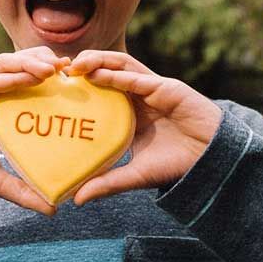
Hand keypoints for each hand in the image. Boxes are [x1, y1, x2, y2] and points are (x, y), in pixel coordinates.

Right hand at [0, 47, 70, 214]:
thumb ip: (21, 190)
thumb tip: (53, 208)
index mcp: (1, 106)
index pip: (31, 82)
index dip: (53, 78)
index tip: (78, 81)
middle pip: (20, 65)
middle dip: (45, 62)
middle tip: (71, 68)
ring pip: (3, 65)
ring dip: (28, 64)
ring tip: (52, 69)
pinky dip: (4, 78)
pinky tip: (24, 78)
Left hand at [66, 50, 222, 204]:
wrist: (210, 161)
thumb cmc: (175, 165)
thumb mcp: (134, 176)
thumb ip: (107, 183)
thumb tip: (76, 200)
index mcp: (126, 111)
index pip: (97, 90)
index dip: (76, 85)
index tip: (51, 87)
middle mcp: (137, 95)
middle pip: (105, 71)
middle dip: (81, 66)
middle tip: (56, 71)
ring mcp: (152, 89)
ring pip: (121, 65)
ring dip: (97, 61)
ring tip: (74, 66)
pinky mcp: (168, 88)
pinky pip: (140, 78)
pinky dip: (120, 75)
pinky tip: (100, 74)